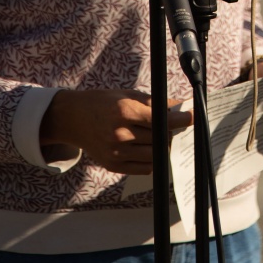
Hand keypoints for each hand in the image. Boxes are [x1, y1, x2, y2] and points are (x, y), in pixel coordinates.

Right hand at [40, 89, 192, 174]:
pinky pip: (144, 168)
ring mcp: (115, 152)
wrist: (72, 118)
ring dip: (162, 146)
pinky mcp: (113, 165)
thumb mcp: (127, 95)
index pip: (160, 120)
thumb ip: (154, 103)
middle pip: (159, 138)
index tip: (190, 118)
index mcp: (124, 111)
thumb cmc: (102, 103)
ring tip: (159, 136)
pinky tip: (148, 148)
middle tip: (172, 125)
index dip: (180, 120)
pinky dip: (151, 159)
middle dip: (170, 132)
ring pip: (154, 156)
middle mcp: (119, 134)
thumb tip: (179, 107)